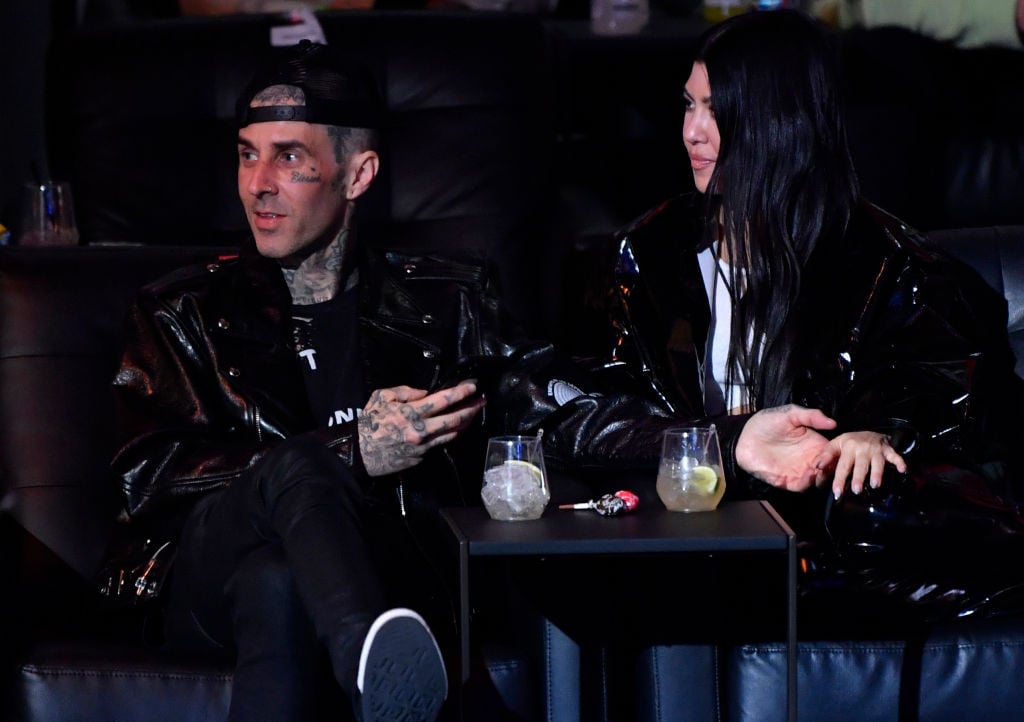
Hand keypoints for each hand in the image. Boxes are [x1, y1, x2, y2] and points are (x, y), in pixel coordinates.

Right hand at [358, 381, 484, 476]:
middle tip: (482, 402)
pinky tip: (455, 429)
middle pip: (454, 419)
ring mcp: (422, 446)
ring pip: (451, 434)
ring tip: (474, 414)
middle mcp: (420, 430)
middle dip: (470, 409)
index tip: (472, 387)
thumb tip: (424, 393)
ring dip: (465, 424)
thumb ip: (404, 392)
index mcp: (410, 413)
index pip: (442, 400)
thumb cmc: (369, 423)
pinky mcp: (421, 458)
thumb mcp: (381, 397)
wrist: (358, 453)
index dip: (460, 393)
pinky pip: (439, 445)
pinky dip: (449, 436)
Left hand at [735, 404, 837, 491]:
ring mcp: (799, 471)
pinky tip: (807, 475)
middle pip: (830, 470)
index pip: (834, 454)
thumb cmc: (767, 422)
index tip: (837, 453)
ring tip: (818, 470)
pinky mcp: (787, 480)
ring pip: (819, 481)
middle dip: (834, 471)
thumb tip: (833, 423)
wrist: (744, 436)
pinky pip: (802, 487)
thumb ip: (811, 416)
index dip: (838, 455)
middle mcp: (810, 459)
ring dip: (822, 478)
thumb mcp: (789, 414)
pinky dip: (807, 484)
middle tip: (829, 465)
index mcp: (815, 444)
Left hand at [814, 431, 906, 498]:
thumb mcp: (835, 445)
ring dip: (876, 473)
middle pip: (860, 465)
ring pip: (877, 462)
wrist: (870, 432)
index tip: (837, 492)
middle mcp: (862, 449)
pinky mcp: (888, 450)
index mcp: (847, 447)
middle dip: (858, 478)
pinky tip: (902, 469)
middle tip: (856, 490)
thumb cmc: (850, 443)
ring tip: (874, 485)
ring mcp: (876, 450)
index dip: (839, 479)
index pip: (842, 466)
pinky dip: (899, 462)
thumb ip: (825, 456)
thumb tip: (817, 468)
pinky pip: (895, 456)